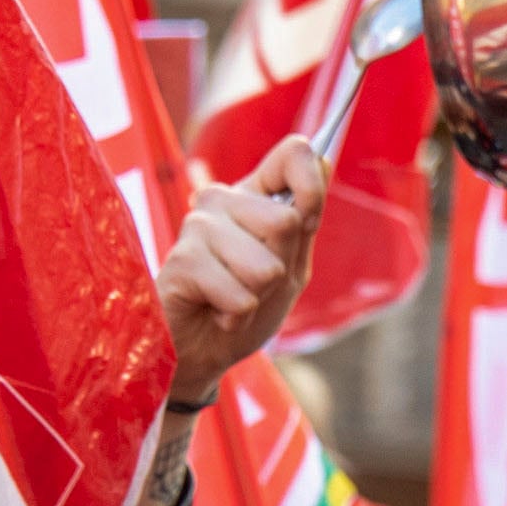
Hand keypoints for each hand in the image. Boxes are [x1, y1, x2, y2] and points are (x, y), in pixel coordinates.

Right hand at [160, 141, 326, 410]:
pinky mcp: (182, 261)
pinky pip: (240, 296)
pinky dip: (236, 318)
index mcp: (253, 196)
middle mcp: (222, 199)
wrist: (201, 352)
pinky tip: (215, 312)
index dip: (312, 186)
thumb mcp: (289, 267)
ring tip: (231, 299)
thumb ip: (304, 221)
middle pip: (286, 221)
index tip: (309, 220)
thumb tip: (324, 160)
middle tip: (254, 284)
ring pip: (266, 266)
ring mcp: (197, 225)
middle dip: (280, 269)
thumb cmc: (245, 307)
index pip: (293, 153)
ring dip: (257, 297)